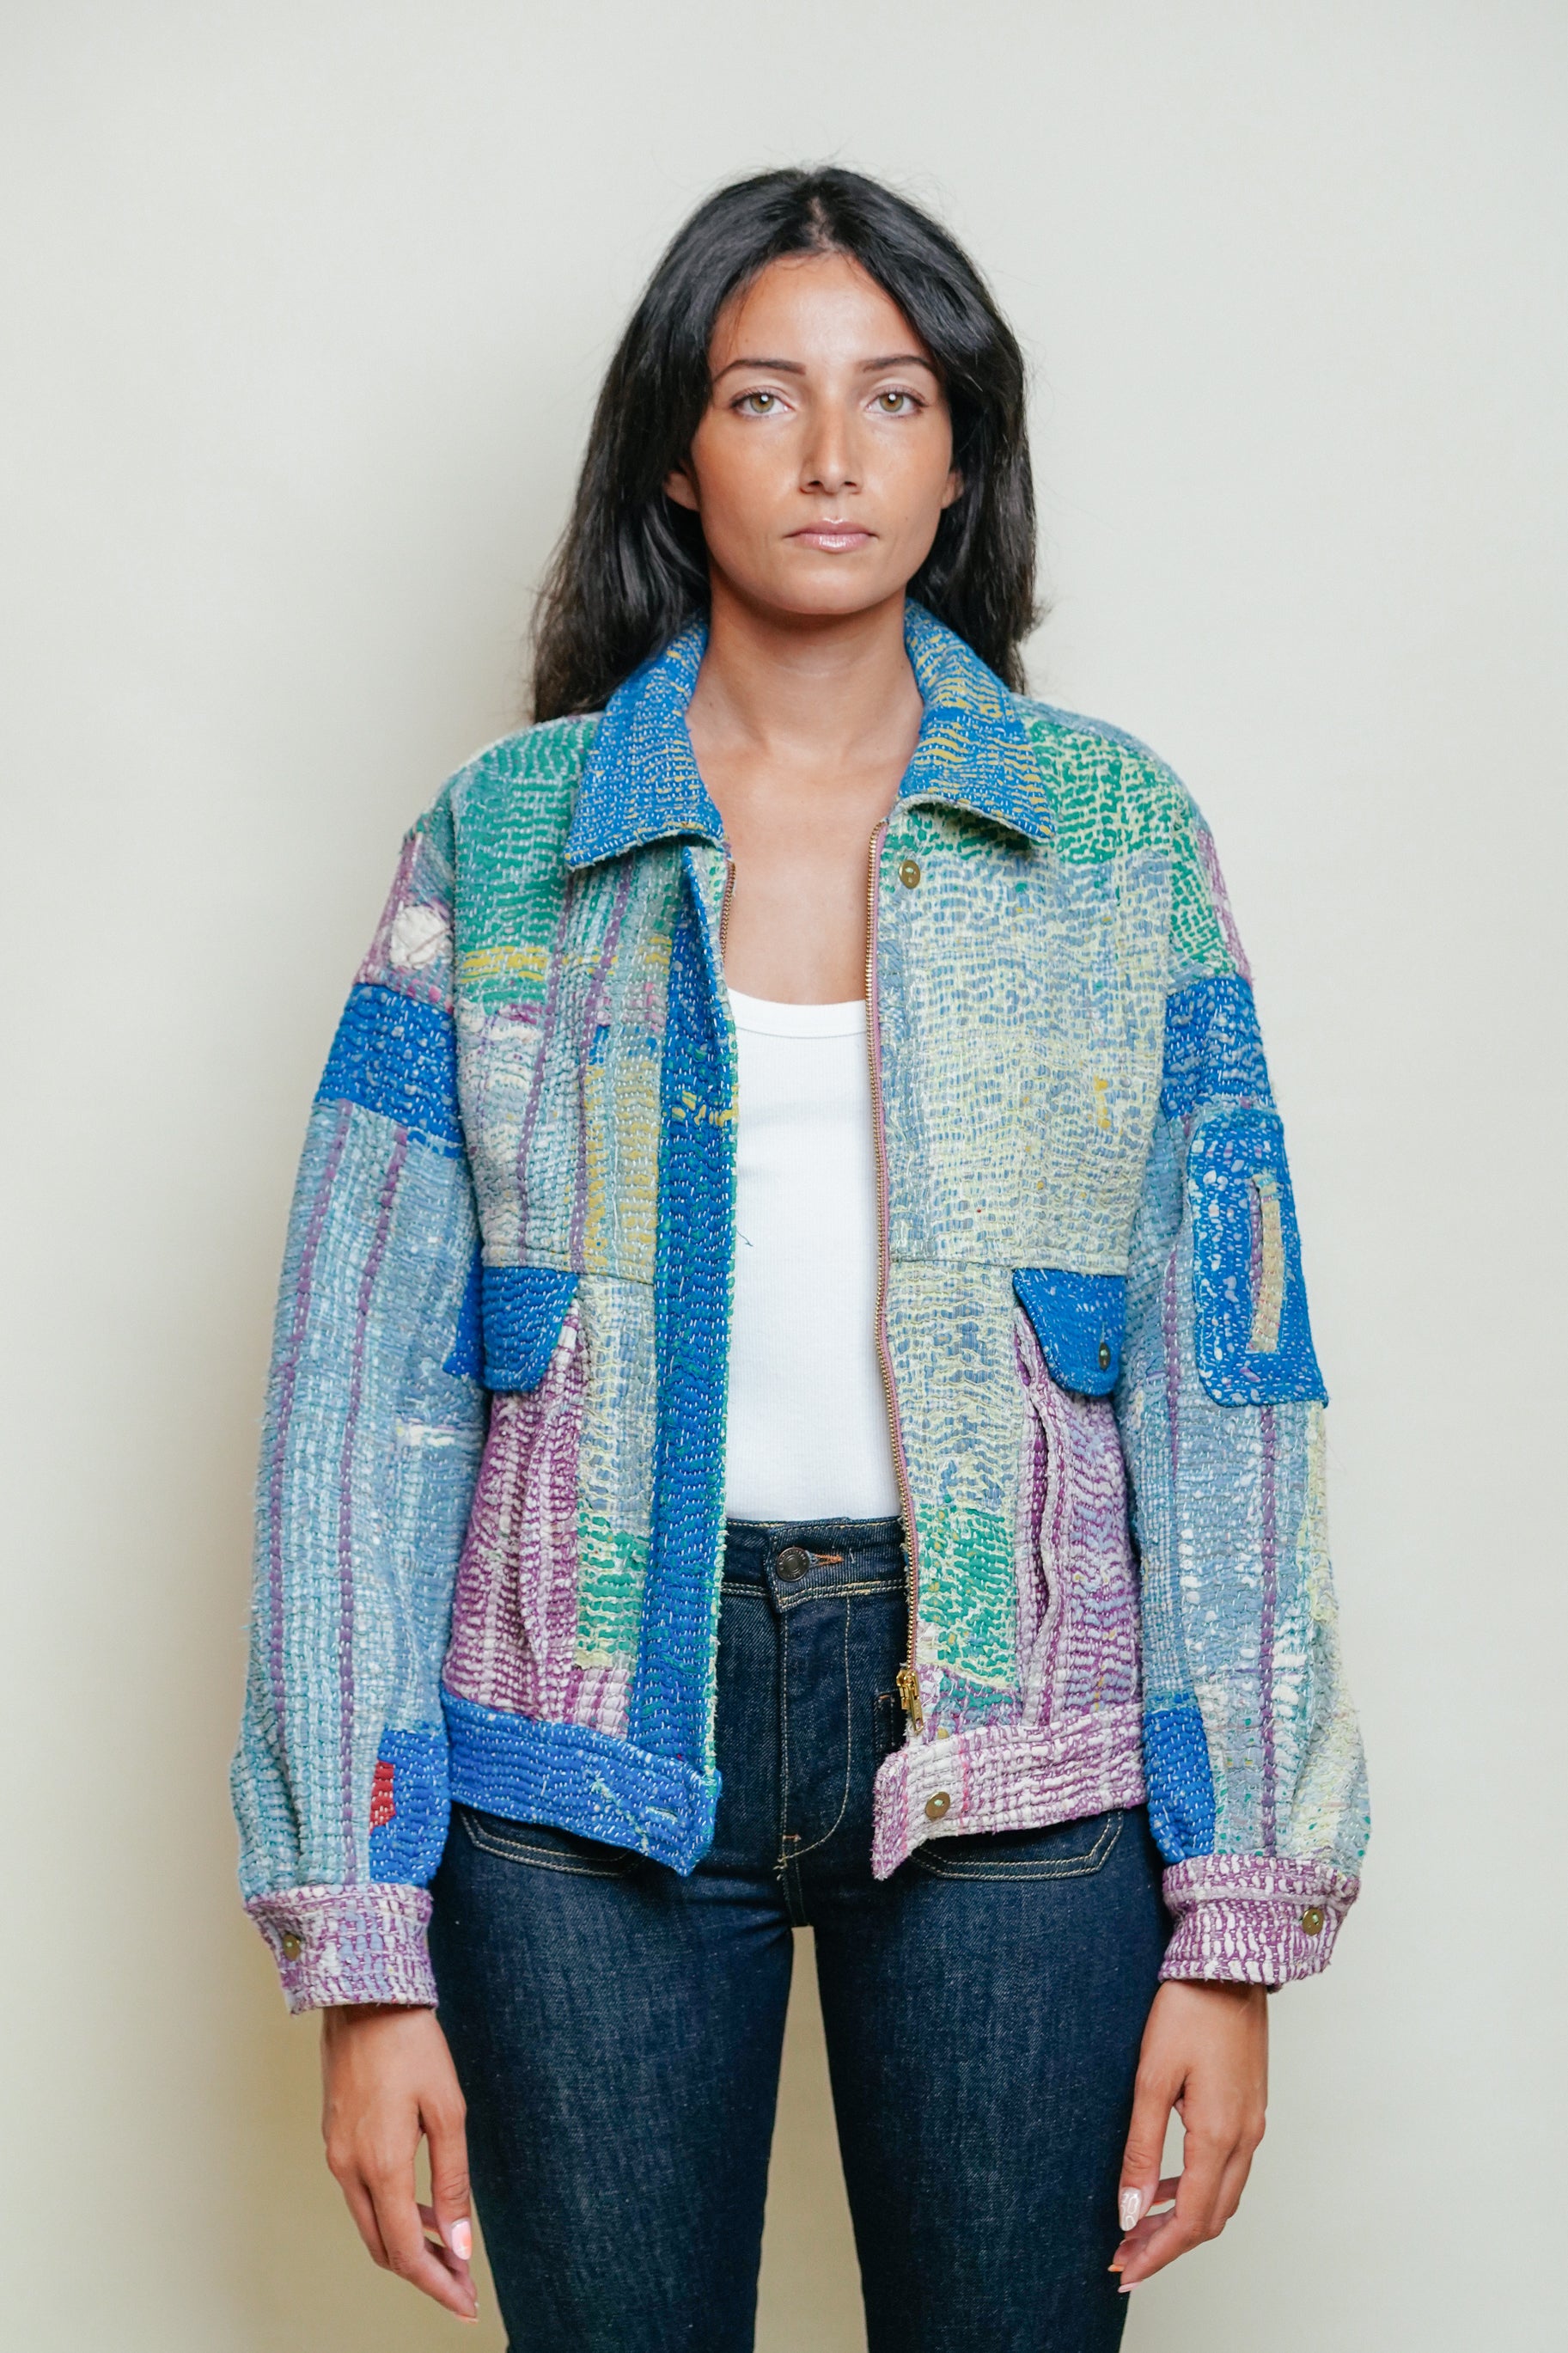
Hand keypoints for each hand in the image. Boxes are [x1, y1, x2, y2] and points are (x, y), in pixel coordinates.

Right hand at [320, 2003, 477, 2322]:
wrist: (364, 1996)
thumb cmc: (412, 2045)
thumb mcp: (447, 2110)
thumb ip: (452, 2182)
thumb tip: (460, 2244)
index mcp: (379, 2165)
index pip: (406, 2253)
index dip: (438, 2285)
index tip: (467, 2304)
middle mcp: (348, 2168)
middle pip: (383, 2248)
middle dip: (424, 2274)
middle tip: (463, 2285)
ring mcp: (336, 2154)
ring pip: (369, 2225)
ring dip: (406, 2245)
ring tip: (449, 2250)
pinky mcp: (335, 2139)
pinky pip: (361, 2196)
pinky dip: (391, 2214)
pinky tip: (420, 2208)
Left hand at [1112, 1979, 1267, 2291]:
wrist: (1230, 1963)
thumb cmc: (1188, 2010)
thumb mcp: (1152, 2078)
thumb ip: (1143, 2150)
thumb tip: (1130, 2212)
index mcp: (1221, 2135)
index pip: (1193, 2221)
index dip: (1158, 2254)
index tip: (1124, 2273)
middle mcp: (1246, 2138)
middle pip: (1211, 2219)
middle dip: (1167, 2246)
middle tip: (1124, 2259)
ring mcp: (1253, 2125)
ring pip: (1222, 2197)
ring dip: (1182, 2220)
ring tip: (1137, 2230)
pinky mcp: (1250, 2109)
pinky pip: (1227, 2170)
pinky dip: (1196, 2190)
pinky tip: (1165, 2186)